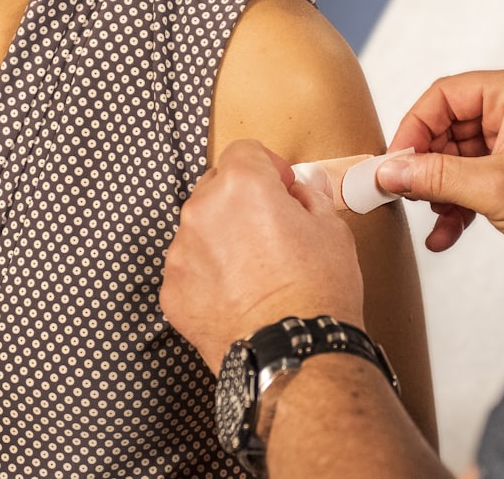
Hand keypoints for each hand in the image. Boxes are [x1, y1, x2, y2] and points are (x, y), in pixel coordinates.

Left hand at [160, 140, 364, 373]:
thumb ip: (309, 198)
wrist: (294, 354)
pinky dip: (209, 275)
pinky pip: (190, 268)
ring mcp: (181, 254)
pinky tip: (239, 295)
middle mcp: (201, 212)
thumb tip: (301, 191)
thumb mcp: (332, 230)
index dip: (268, 166)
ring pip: (200, 229)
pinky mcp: (172, 291)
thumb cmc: (317, 292)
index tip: (282, 186)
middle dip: (241, 200)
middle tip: (272, 228)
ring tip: (257, 270)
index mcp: (241, 186)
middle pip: (215, 186)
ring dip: (222, 238)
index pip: (244, 150)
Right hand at [377, 68, 503, 274]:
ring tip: (431, 217)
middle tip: (404, 192)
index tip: (394, 161)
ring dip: (440, 190)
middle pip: (449, 127)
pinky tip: (445, 235)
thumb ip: (435, 176)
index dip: (414, 127)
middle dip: (426, 165)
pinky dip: (457, 204)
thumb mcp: (493, 189)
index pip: (446, 95)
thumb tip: (389, 170)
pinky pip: (473, 179)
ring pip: (458, 157)